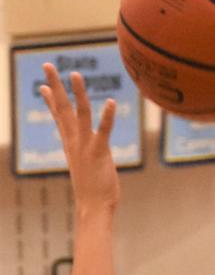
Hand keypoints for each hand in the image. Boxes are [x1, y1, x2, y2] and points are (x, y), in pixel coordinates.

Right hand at [39, 65, 118, 211]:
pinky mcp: (99, 153)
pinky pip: (103, 131)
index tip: (43, 85)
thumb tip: (82, 155)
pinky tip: (111, 102)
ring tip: (75, 74)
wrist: (93, 209)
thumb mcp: (85, 169)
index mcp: (71, 145)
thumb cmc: (92, 192)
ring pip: (79, 114)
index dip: (51, 101)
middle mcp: (74, 142)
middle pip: (62, 108)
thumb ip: (84, 158)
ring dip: (77, 93)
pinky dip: (107, 116)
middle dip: (55, 86)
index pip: (59, 118)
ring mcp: (85, 146)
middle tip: (47, 65)